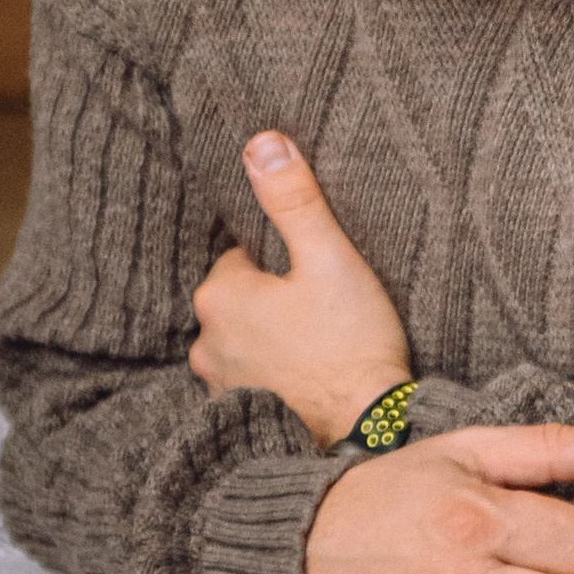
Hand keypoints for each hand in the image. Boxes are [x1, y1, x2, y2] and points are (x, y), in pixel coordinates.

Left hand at [190, 131, 412, 447]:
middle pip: (241, 295)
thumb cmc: (351, 342)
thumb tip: (261, 142)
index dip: (285, 257)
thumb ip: (294, 199)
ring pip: (244, 336)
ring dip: (272, 334)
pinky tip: (311, 372)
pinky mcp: (238, 416)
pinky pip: (252, 375)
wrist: (368, 430)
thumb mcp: (330, 257)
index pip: (243, 253)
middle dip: (275, 295)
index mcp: (220, 295)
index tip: (318, 270)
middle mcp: (205, 342)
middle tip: (325, 304)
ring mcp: (219, 384)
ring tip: (320, 339)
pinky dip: (274, 371)